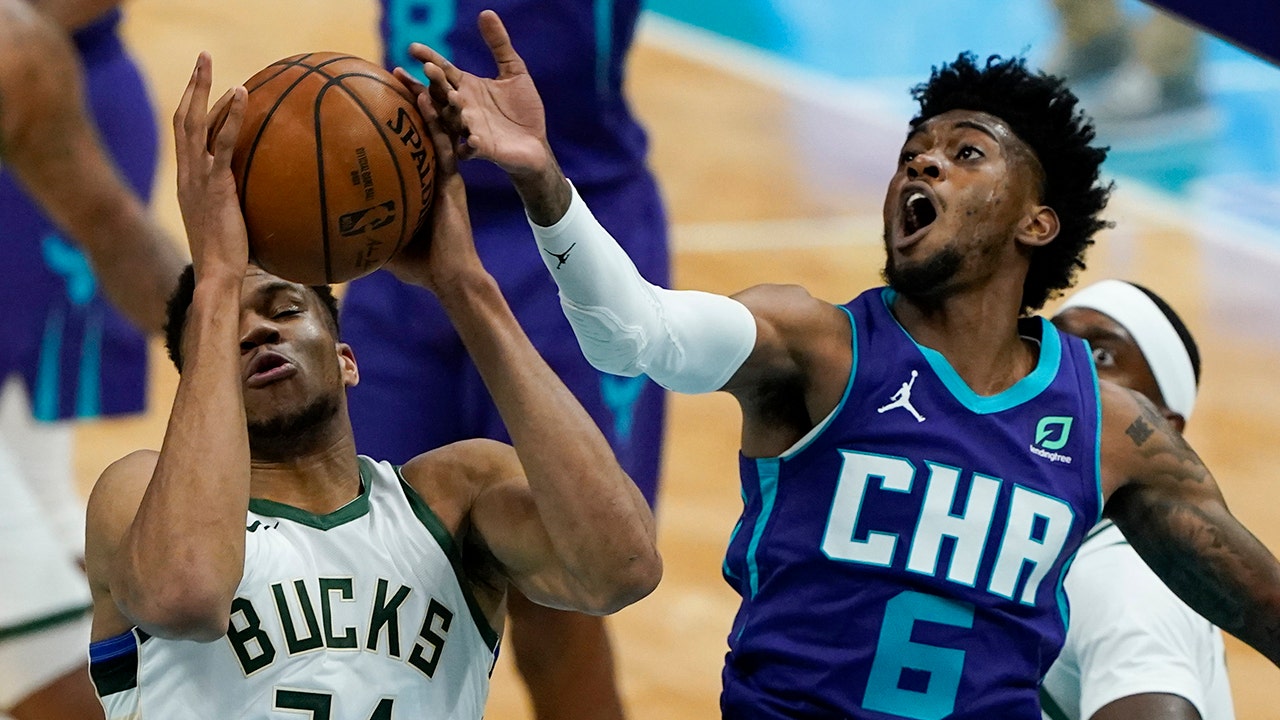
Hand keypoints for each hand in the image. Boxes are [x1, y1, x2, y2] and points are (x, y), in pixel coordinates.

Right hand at [173, 52, 248, 280]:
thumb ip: (240, 207)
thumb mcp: (231, 225)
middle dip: (192, 86)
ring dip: (204, 89)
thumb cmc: (230, 259)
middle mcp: (187, 175)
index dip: (192, 109)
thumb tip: (268, 204)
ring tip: (212, 64)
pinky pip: (223, 142)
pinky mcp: (216, 185)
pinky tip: (242, 94)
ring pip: (195, 122)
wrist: (218, 276)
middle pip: (183, 119)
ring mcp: (198, 178)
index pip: (186, 136)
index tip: (203, 89)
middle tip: (202, 60)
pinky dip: (231, 115)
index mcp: (188, 183)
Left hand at [381, 69, 481, 294]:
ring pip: (439, 129)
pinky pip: (445, 146)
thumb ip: (359, 229)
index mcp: (419, 183)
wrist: (449, 278)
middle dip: (410, 99)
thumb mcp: (379, 241)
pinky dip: (436, 123)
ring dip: (428, 99)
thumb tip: (322, 230)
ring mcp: (445, 176)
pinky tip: (425, 102)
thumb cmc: (417, 265)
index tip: (374, 97)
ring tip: (413, 72)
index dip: (394, 121)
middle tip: (392, 72)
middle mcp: (433, 174)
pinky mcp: (454, 183)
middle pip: (423, 129)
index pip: (407, 145)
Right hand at [407, 10, 551, 178]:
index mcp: (467, 87)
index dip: (429, 59)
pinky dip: (470, 146)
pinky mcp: (482, 150)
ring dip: (450, 110)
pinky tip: (473, 139)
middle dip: (436, 81)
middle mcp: (463, 107)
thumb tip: (486, 12)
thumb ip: (499, 44)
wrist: (535, 143)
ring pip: (452, 120)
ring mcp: (470, 129)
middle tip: (428, 68)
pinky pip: (470, 150)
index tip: (412, 48)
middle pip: (443, 93)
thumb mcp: (514, 71)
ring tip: (452, 97)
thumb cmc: (522, 108)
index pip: (444, 70)